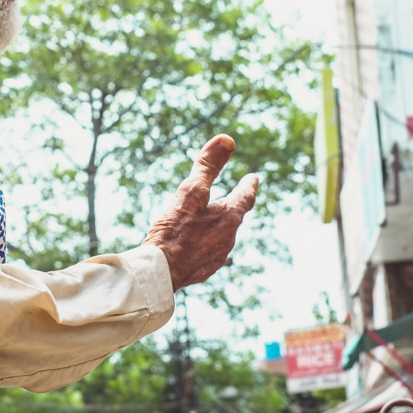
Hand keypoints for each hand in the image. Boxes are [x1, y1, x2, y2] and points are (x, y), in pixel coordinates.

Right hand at [143, 134, 258, 290]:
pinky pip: (208, 251)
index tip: (253, 178)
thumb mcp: (191, 192)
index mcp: (229, 217)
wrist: (159, 273)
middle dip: (233, 205)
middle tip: (234, 196)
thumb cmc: (174, 230)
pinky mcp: (203, 270)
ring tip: (210, 219)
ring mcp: (216, 256)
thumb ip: (209, 166)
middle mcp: (228, 238)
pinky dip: (205, 242)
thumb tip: (226, 139)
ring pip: (222, 235)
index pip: (245, 196)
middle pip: (234, 217)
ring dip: (218, 225)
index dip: (249, 185)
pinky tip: (195, 244)